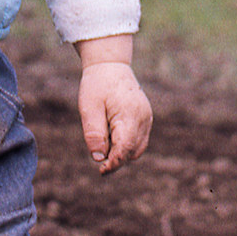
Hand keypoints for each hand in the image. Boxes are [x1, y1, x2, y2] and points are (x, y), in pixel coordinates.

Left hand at [78, 60, 151, 174]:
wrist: (110, 65)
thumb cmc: (97, 85)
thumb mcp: (89, 108)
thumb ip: (94, 133)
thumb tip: (99, 158)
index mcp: (130, 115)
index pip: (125, 149)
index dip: (114, 163)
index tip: (101, 170)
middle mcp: (144, 119)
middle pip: (132, 151)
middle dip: (116, 157)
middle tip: (97, 148)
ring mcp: (147, 118)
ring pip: (137, 148)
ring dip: (120, 150)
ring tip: (103, 131)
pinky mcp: (145, 118)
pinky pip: (137, 139)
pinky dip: (125, 142)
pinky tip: (110, 129)